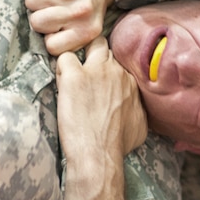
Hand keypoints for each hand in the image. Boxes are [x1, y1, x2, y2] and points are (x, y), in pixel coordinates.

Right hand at [26, 0, 149, 55]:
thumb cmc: (91, 2)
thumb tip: (42, 44)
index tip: (56, 29)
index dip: (49, 37)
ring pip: (31, 2)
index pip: (51, 46)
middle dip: (40, 16)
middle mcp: (79, 12)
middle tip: (53, 10)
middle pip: (37, 23)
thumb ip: (69, 39)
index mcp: (87, 31)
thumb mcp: (89, 28)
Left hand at [55, 37, 145, 199]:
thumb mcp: (140, 124)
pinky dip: (61, 68)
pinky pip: (64, 58)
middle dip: (92, 55)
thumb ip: (137, 108)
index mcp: (130, 81)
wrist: (99, 154)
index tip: (97, 79)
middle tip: (81, 71)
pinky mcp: (75, 76)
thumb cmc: (118, 145)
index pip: (115, 62)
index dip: (104, 69)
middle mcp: (115, 71)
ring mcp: (95, 71)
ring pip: (86, 46)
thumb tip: (135, 108)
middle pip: (102, 48)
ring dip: (77, 57)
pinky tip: (60, 83)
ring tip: (69, 74)